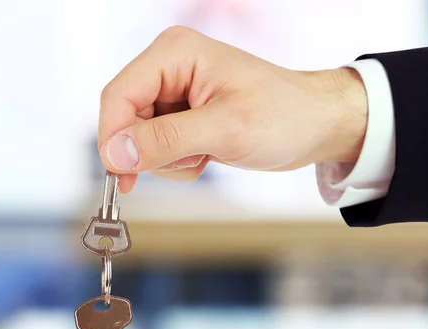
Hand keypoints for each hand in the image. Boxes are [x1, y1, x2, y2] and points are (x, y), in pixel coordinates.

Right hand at [98, 26, 367, 193]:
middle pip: (126, 120)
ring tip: (208, 153)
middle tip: (191, 159)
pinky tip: (208, 155)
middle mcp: (169, 70)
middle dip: (152, 152)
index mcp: (174, 54)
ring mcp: (175, 96)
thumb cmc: (283, 116)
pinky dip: (180, 163)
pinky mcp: (184, 119)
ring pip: (141, 142)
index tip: (122, 175)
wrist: (313, 127)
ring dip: (170, 161)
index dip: (114, 138)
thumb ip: (166, 140)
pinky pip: (160, 150)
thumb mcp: (224, 129)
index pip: (118, 96)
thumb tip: (116, 153)